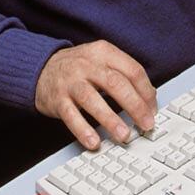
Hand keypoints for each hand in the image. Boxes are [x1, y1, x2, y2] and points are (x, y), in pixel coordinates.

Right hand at [35, 40, 156, 149]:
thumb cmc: (79, 68)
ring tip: (124, 135)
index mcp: (103, 52)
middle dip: (134, 105)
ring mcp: (71, 81)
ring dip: (110, 119)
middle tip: (145, 124)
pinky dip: (83, 130)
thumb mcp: (101, 60)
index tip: (153, 109)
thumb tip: (149, 99)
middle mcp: (87, 64)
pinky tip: (94, 142)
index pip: (132, 70)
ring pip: (93, 99)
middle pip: (115, 83)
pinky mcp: (57, 99)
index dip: (146, 91)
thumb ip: (123, 75)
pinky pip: (70, 116)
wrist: (41, 68)